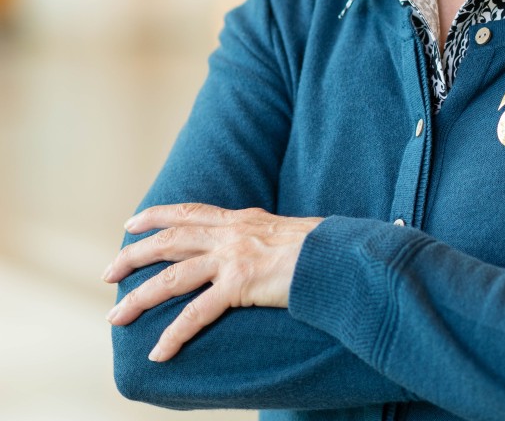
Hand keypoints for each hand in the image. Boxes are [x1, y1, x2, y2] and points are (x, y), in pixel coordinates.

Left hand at [103, 203, 322, 361]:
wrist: (336, 255)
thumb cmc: (320, 247)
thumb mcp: (284, 231)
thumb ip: (262, 236)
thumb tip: (258, 245)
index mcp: (241, 219)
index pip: (190, 211)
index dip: (157, 215)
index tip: (131, 223)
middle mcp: (231, 233)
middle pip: (170, 240)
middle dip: (134, 255)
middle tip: (109, 273)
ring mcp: (233, 257)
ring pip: (173, 276)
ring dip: (139, 297)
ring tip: (115, 316)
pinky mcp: (240, 284)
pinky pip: (197, 313)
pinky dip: (174, 334)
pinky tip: (158, 353)